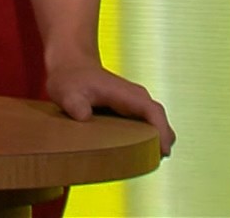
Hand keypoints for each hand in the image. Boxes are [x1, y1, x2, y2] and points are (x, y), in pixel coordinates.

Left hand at [47, 61, 174, 156]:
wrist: (70, 66)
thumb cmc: (69, 78)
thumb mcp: (66, 91)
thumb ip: (74, 103)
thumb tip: (83, 116)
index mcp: (128, 94)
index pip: (154, 112)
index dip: (162, 132)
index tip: (163, 151)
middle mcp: (137, 100)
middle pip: (160, 124)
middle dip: (161, 143)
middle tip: (149, 163)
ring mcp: (135, 106)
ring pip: (155, 128)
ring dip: (153, 144)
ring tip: (141, 162)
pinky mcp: (130, 113)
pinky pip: (145, 129)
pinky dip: (144, 142)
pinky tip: (132, 156)